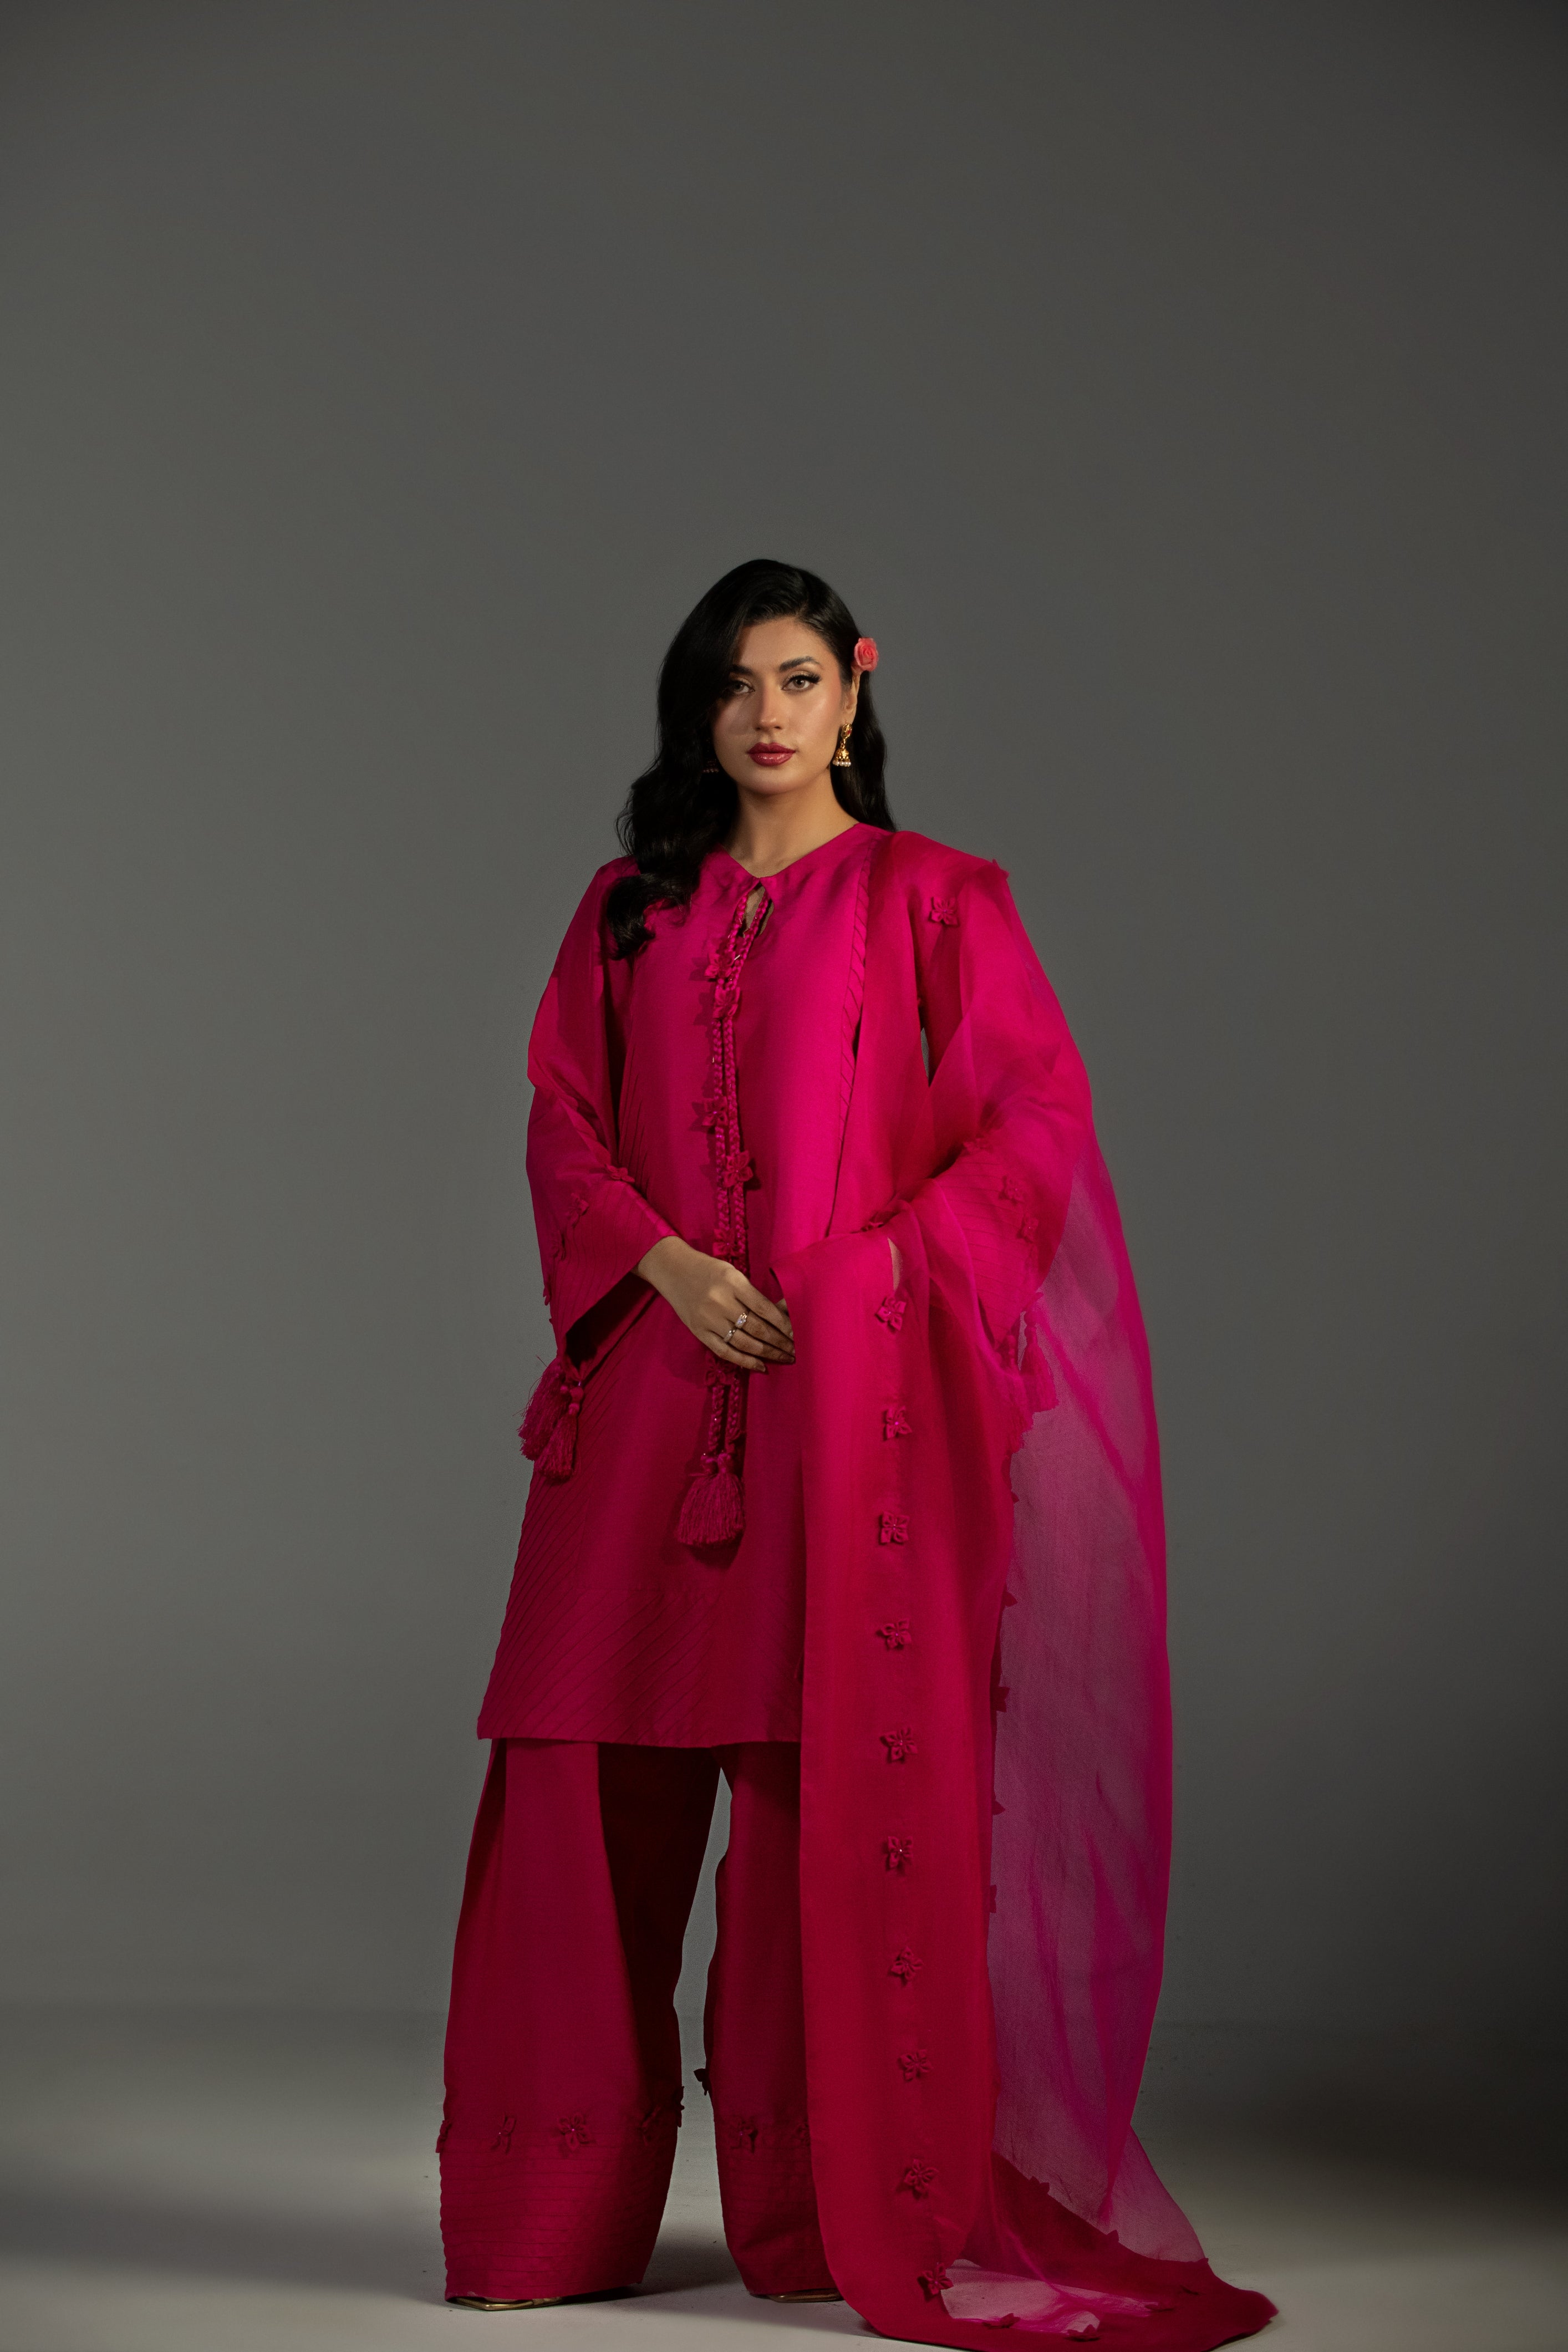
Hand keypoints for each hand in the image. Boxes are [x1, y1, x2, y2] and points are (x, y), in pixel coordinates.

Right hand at [636, 1236, 793, 1370]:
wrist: (672, 1270)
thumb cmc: (708, 1269)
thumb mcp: (733, 1273)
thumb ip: (753, 1293)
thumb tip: (781, 1316)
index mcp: (732, 1282)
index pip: (764, 1308)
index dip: (783, 1324)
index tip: (798, 1333)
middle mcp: (720, 1302)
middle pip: (757, 1328)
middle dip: (780, 1342)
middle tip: (797, 1350)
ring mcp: (708, 1319)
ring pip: (744, 1343)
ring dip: (768, 1353)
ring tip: (784, 1358)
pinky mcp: (699, 1332)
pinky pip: (725, 1352)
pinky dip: (745, 1361)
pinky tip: (761, 1366)